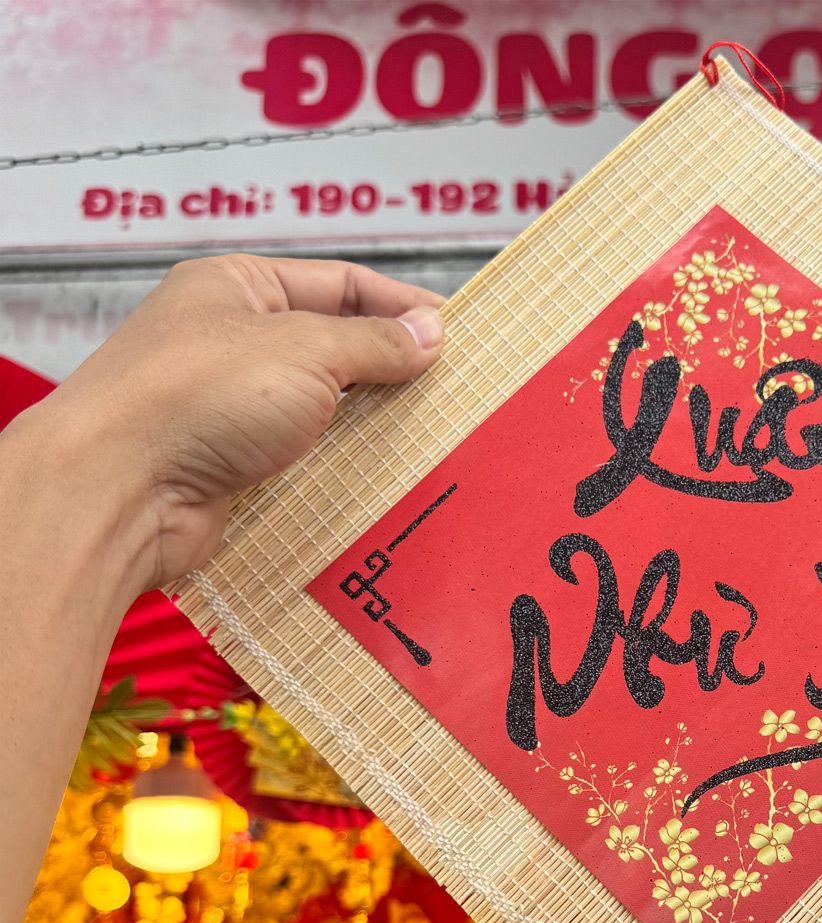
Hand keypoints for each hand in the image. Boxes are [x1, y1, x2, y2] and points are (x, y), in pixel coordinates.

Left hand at [4, 254, 444, 594]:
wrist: (120, 490)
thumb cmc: (192, 398)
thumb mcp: (306, 348)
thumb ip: (374, 342)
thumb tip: (427, 333)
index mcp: (237, 290)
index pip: (339, 285)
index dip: (399, 306)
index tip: (452, 334)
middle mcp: (231, 345)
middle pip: (335, 350)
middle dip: (391, 372)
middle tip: (449, 393)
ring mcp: (232, 410)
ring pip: (323, 413)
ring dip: (371, 428)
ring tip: (427, 439)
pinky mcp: (235, 470)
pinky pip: (306, 464)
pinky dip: (343, 471)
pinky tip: (381, 480)